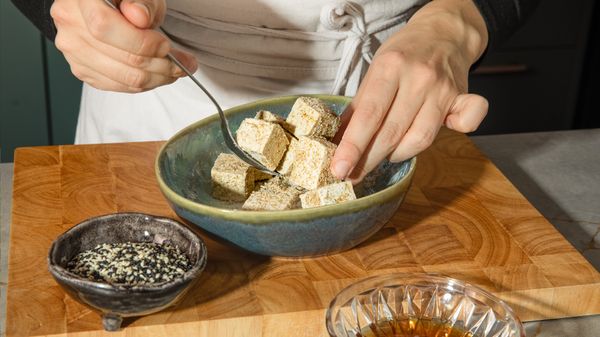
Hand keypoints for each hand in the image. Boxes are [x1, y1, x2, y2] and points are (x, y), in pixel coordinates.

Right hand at [50, 0, 197, 91]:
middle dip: (160, 64)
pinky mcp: (82, 69)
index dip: (141, 42)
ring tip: (176, 70)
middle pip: (119, 57)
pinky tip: (158, 74)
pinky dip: (144, 84)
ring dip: (158, 78)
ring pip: (123, 77)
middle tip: (184, 63)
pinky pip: (118, 86)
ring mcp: (72, 50)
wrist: (107, 5)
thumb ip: (143, 2)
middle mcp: (69, 23)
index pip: (105, 27)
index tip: (167, 46)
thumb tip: (139, 17)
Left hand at [331, 0, 488, 181]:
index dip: (353, 146)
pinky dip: (453, 134)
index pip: (369, 115)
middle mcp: (419, 77)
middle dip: (369, 160)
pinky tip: (430, 136)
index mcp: (390, 66)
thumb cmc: (403, 55)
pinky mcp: (464, 97)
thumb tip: (337, 143)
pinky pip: (466, 123)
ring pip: (420, 138)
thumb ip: (359, 107)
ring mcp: (444, 88)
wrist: (443, 32)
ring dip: (397, 154)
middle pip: (392, 132)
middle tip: (353, 175)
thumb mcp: (374, 71)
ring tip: (384, 154)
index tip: (339, 169)